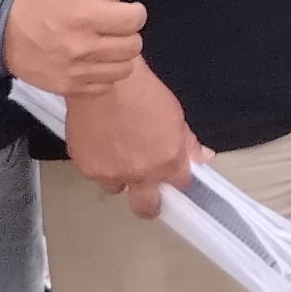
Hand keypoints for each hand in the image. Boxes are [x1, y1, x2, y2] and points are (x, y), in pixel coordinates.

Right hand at [1, 0, 147, 97]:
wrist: (1, 34)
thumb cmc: (40, 2)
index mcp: (86, 15)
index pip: (134, 20)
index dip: (134, 12)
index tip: (124, 11)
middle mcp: (84, 46)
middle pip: (133, 46)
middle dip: (128, 34)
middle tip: (114, 28)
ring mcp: (77, 70)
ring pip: (123, 69)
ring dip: (120, 56)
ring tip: (106, 45)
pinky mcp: (69, 87)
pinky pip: (105, 87)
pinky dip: (104, 76)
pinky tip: (93, 62)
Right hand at [61, 63, 203, 214]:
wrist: (108, 83)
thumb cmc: (143, 91)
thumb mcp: (175, 114)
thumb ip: (188, 142)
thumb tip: (203, 157)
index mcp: (167, 161)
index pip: (180, 184)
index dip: (176, 178)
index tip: (173, 174)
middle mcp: (140, 173)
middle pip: (146, 208)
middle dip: (149, 204)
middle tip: (147, 193)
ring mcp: (112, 173)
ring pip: (116, 187)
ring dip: (119, 177)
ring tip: (117, 153)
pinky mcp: (87, 167)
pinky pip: (94, 172)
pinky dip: (98, 161)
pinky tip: (100, 141)